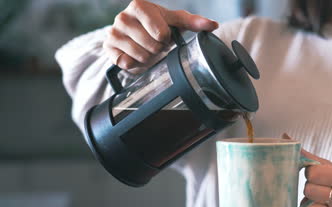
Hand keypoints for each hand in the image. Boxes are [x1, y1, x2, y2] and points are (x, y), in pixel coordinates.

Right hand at [103, 0, 218, 73]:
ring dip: (148, 58)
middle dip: (157, 49)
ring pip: (140, 56)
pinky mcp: (108, 48)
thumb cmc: (157, 24)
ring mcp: (113, 33)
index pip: (161, 33)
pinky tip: (135, 56)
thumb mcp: (175, 21)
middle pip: (151, 46)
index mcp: (139, 5)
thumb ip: (194, 22)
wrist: (134, 32)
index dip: (166, 39)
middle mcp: (122, 17)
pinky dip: (135, 64)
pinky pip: (127, 63)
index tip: (163, 35)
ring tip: (147, 49)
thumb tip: (213, 25)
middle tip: (155, 44)